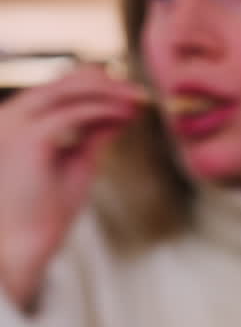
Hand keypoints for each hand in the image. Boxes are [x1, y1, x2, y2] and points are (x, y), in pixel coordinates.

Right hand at [0, 66, 145, 310]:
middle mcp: (14, 114)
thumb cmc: (45, 213)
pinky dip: (105, 109)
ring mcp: (19, 121)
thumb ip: (94, 137)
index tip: (129, 94)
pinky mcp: (31, 135)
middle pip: (66, 81)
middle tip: (140, 93)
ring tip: (138, 100)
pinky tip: (127, 114)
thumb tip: (122, 113)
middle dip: (107, 83)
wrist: (24, 245)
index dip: (97, 85)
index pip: (60, 88)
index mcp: (20, 120)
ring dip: (110, 92)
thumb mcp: (77, 165)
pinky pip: (76, 112)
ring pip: (71, 89)